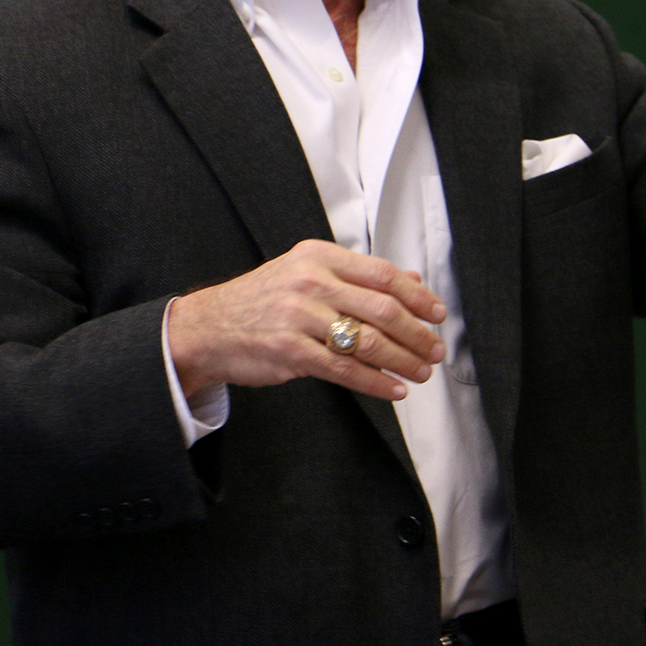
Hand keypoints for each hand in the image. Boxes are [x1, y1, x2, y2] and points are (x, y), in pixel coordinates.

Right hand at [166, 239, 446, 402]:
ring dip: (402, 360)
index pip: (383, 274)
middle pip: (382, 308)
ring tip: (420, 372)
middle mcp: (311, 281)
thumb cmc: (263, 300)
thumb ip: (359, 277)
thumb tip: (411, 280)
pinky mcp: (289, 351)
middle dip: (417, 333)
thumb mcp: (308, 273)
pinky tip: (393, 389)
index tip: (437, 313)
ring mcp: (299, 316)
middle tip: (435, 349)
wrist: (208, 327)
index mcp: (320, 256)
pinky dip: (375, 382)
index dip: (417, 296)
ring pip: (367, 341)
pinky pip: (344, 370)